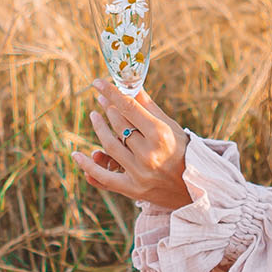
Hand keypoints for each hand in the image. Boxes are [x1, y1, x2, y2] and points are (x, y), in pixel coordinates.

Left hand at [71, 81, 192, 209]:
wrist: (195, 188)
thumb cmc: (183, 152)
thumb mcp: (170, 126)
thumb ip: (148, 107)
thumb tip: (130, 85)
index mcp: (160, 134)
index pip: (129, 107)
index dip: (110, 93)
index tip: (97, 82)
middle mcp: (149, 153)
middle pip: (119, 125)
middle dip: (108, 109)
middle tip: (101, 100)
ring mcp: (139, 173)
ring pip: (109, 145)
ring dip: (99, 128)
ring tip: (94, 117)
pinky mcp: (132, 189)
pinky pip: (103, 177)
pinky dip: (88, 166)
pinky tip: (77, 154)